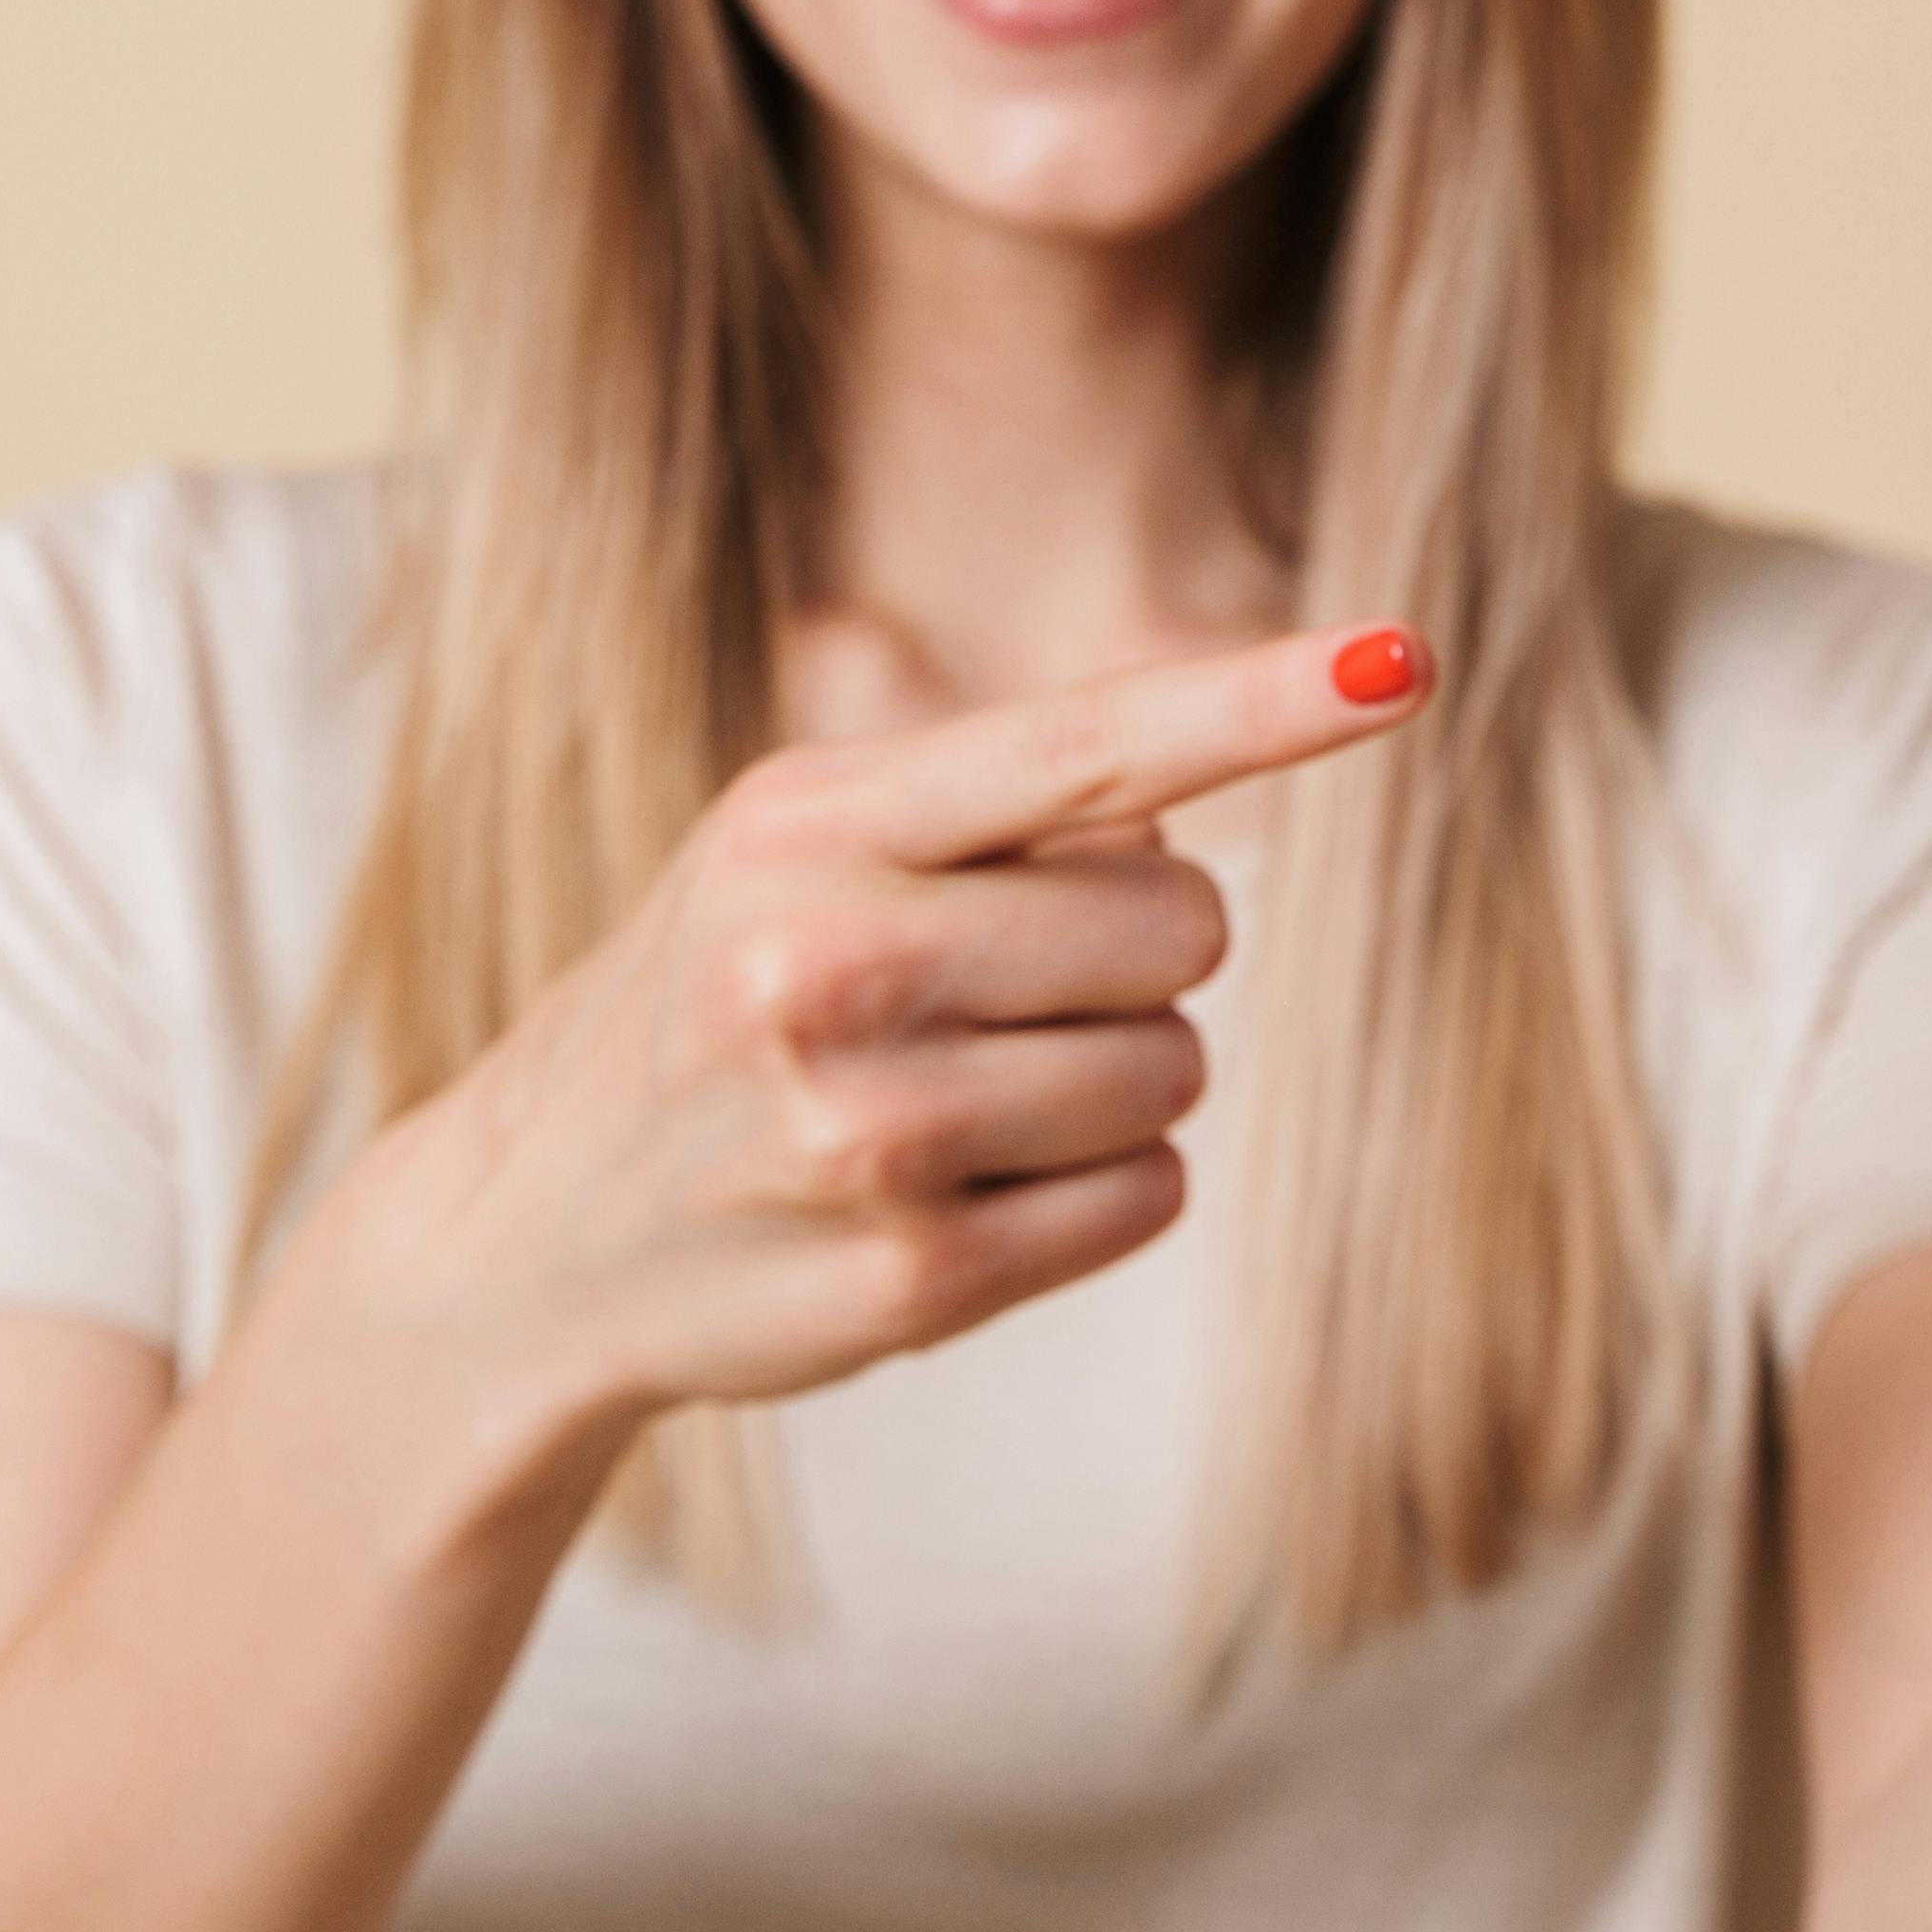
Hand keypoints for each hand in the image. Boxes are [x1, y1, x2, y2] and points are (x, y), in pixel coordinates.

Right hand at [285, 623, 1435, 1429]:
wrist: (528, 1238)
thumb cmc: (716, 1004)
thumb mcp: (793, 854)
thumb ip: (991, 813)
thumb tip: (1196, 817)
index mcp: (807, 820)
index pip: (1086, 743)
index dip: (1258, 702)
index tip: (1402, 658)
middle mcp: (827, 961)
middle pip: (1182, 925)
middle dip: (1130, 960)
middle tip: (988, 995)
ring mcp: (869, 1129)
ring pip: (1177, 1066)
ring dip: (1116, 1081)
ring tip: (956, 1097)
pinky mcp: (917, 1274)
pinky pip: (1148, 1195)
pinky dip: (1096, 1190)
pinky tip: (964, 1191)